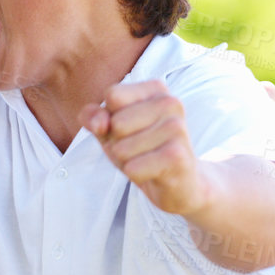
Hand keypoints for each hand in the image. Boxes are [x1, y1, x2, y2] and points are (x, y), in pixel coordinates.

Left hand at [80, 79, 209, 216]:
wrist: (181, 185)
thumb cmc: (143, 152)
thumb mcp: (111, 131)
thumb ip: (93, 118)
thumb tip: (98, 123)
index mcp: (156, 90)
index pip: (113, 96)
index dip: (110, 120)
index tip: (130, 130)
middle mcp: (170, 103)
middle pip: (116, 124)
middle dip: (118, 144)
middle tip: (140, 151)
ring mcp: (176, 128)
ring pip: (122, 149)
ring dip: (127, 162)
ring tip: (148, 162)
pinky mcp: (176, 156)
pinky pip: (132, 168)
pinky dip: (136, 176)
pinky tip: (154, 174)